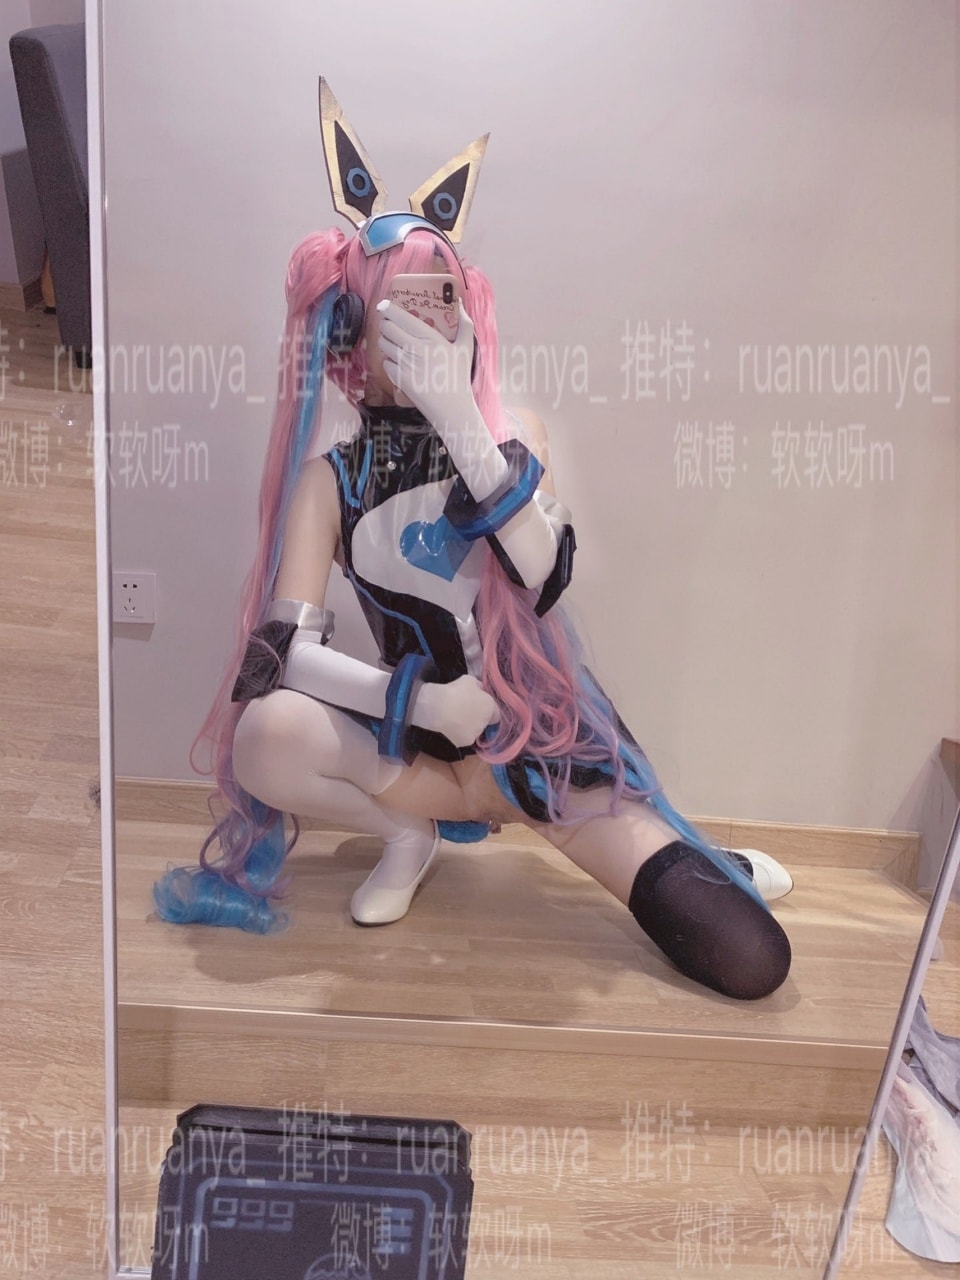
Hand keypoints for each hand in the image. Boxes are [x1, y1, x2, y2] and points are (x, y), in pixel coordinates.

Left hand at [376, 299, 507, 498]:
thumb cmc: (459, 377)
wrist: (452, 409)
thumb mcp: (466, 348)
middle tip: (390, 326)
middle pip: (387, 328)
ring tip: (394, 344)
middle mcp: (414, 349)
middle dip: (385, 325)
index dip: (388, 308)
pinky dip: (390, 362)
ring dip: (386, 342)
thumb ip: (465, 324)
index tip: (384, 305)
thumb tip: (460, 303)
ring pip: (383, 345)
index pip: (400, 317)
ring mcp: (404, 364)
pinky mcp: (398, 379)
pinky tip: (400, 363)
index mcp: (430, 338)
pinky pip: (386, 363)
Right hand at [413, 674, 498, 746]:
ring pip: (475, 730)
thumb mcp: (469, 680)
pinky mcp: (466, 742)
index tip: (477, 705)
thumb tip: (480, 690)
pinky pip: (464, 737)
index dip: (487, 709)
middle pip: (485, 721)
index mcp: (490, 706)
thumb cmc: (454, 690)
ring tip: (454, 719)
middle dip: (477, 717)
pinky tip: (450, 727)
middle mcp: (487, 722)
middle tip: (464, 710)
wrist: (438, 708)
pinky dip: (459, 734)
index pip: (496, 712)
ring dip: (469, 726)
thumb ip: (478, 687)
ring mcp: (477, 733)